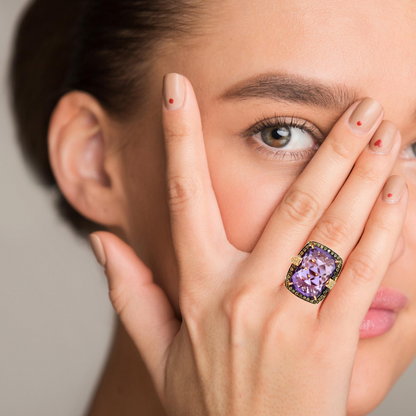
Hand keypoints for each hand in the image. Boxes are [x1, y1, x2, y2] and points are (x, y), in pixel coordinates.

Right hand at [88, 73, 407, 415]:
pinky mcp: (330, 345)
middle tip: (359, 107)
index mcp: (197, 288)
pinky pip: (362, 276)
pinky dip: (384, 231)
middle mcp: (242, 294)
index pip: (183, 198)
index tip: (177, 92)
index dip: (178, 140)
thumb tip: (102, 242)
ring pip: (334, 231)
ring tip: (389, 137)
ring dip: (367, 178)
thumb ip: (128, 293)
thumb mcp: (158, 349)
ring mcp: (288, 318)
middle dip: (331, 149)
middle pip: (293, 205)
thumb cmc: (208, 403)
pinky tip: (400, 196)